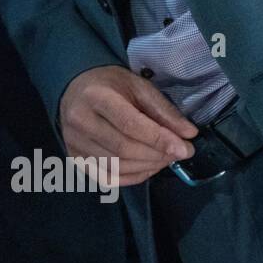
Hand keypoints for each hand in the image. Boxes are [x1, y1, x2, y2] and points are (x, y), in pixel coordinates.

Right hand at [58, 65, 197, 185]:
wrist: (76, 88)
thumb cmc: (110, 84)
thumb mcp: (139, 87)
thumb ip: (163, 110)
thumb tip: (188, 135)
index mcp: (96, 97)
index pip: (130, 125)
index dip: (159, 140)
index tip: (184, 148)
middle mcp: (79, 121)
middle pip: (124, 149)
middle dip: (157, 155)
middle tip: (178, 153)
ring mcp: (74, 142)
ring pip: (116, 166)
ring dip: (148, 167)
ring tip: (164, 158)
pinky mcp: (74, 157)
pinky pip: (107, 178)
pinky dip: (132, 178)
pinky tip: (147, 168)